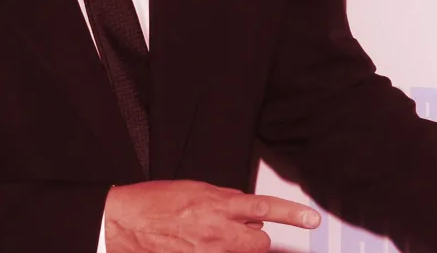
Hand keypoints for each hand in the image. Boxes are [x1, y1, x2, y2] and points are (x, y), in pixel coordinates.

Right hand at [104, 180, 320, 252]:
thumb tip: (242, 204)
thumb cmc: (153, 202)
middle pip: (260, 240)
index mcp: (216, 204)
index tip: (311, 219)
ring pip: (245, 252)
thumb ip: (223, 197)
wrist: (125, 223)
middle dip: (255, 235)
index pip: (265, 207)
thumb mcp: (193, 189)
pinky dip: (219, 252)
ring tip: (215, 237)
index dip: (292, 214)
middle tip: (237, 229)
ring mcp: (209, 252)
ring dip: (237, 246)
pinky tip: (201, 243)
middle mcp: (217, 230)